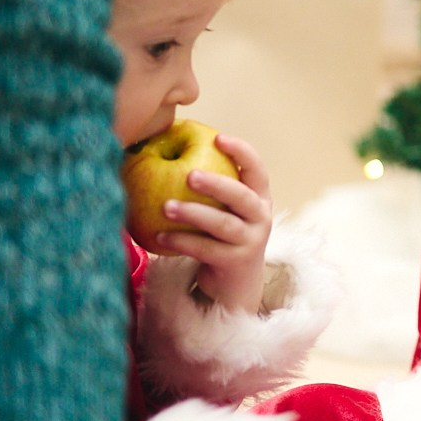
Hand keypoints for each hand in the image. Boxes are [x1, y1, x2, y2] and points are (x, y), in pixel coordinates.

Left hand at [156, 133, 272, 312]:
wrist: (235, 282)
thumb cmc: (221, 235)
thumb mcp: (224, 209)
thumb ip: (208, 187)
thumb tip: (165, 148)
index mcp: (259, 198)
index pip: (256, 170)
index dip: (241, 152)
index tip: (218, 138)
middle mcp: (260, 217)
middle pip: (241, 196)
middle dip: (216, 184)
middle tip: (189, 175)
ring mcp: (250, 241)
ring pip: (223, 224)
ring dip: (194, 213)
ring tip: (166, 207)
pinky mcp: (235, 263)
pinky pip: (206, 249)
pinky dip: (182, 241)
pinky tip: (159, 236)